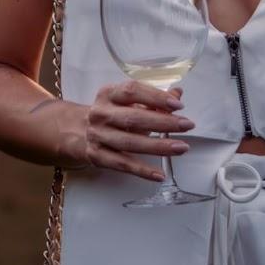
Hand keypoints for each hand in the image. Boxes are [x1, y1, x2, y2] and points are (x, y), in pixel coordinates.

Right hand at [81, 80, 195, 181]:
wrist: (78, 132)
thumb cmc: (111, 114)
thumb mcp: (128, 101)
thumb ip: (153, 98)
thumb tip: (177, 94)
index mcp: (108, 94)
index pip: (132, 91)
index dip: (156, 97)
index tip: (178, 105)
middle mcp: (101, 113)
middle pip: (133, 118)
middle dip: (163, 122)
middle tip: (186, 125)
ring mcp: (97, 136)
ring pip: (130, 143)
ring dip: (158, 146)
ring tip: (181, 147)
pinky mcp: (97, 156)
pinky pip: (122, 165)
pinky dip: (142, 170)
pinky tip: (159, 174)